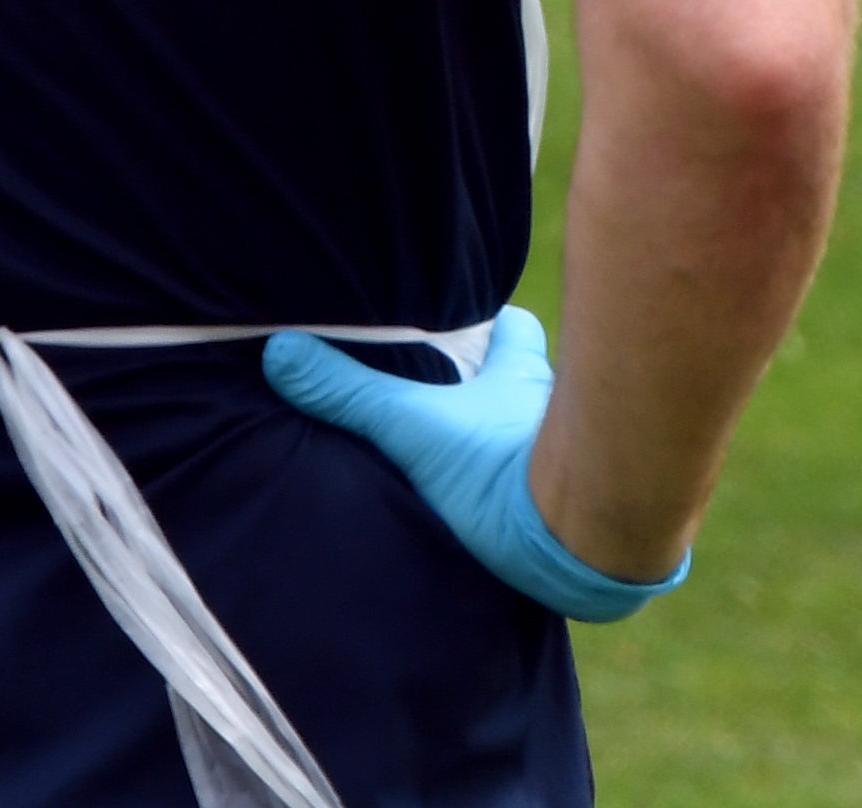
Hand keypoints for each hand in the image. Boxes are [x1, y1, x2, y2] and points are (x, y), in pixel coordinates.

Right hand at [267, 308, 688, 623]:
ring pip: (545, 442)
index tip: (484, 320)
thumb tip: (279, 352)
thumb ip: (351, 395)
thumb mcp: (416, 425)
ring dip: (520, 452)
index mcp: (519, 377)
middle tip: (466, 400)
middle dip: (502, 393)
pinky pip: (559, 501)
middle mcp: (555, 411)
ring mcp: (573, 461)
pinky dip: (539, 506)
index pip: (515, 330)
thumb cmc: (506, 469)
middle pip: (531, 388)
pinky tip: (511, 528)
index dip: (499, 324)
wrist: (581, 541)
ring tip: (481, 469)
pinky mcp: (581, 516)